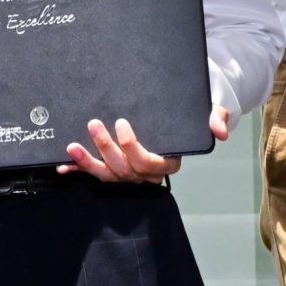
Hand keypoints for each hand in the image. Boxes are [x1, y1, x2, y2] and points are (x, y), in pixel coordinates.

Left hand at [59, 111, 209, 182]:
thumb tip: (220, 131)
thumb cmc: (193, 113)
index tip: (123, 124)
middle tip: (94, 124)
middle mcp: (147, 171)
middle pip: (125, 169)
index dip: (133, 148)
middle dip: (107, 149)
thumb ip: (216, 118)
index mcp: (169, 161)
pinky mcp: (114, 165)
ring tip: (73, 146)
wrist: (181, 112)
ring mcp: (130, 171)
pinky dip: (80, 169)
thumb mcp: (211, 110)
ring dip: (88, 162)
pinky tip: (64, 166)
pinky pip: (96, 172)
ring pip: (108, 174)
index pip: (150, 163)